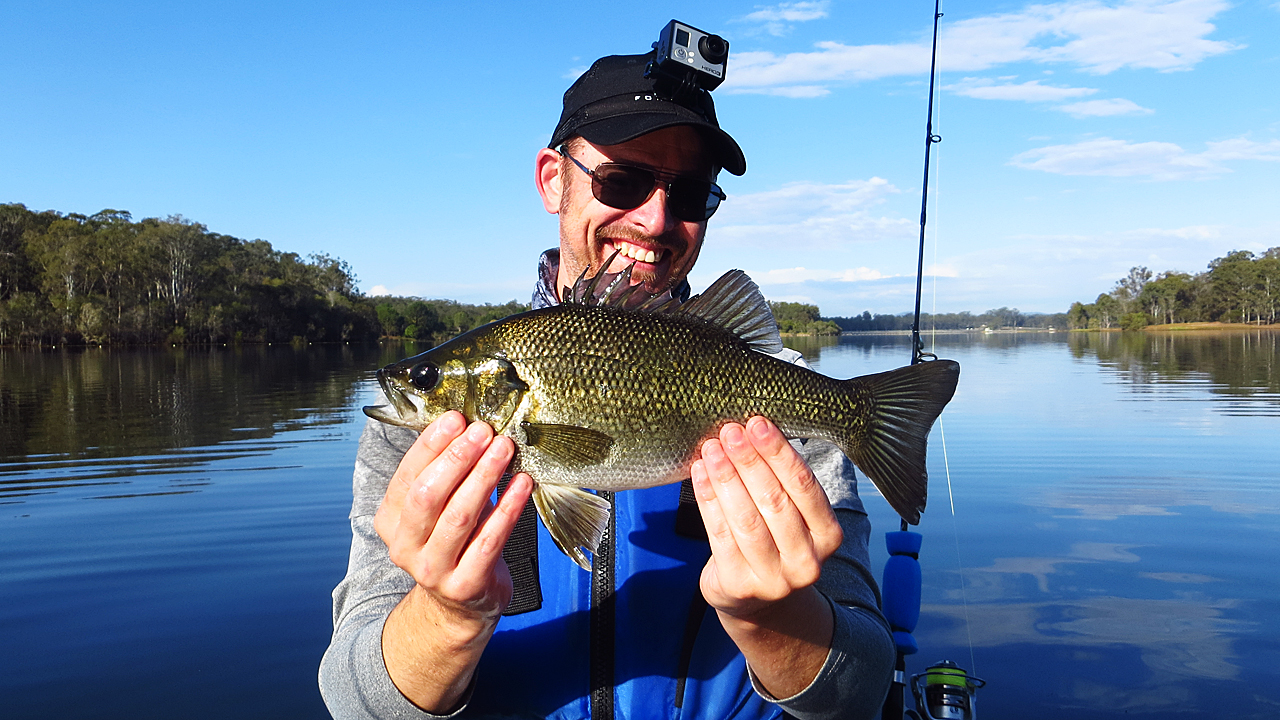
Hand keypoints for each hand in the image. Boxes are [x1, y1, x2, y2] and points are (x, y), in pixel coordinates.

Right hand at [375, 410, 532, 628]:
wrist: (459, 603)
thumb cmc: (453, 541)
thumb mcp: (437, 509)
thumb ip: (443, 473)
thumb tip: (467, 425)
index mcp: (391, 520)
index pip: (407, 475)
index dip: (432, 445)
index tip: (457, 418)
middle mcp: (405, 546)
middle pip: (428, 495)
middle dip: (457, 458)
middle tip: (484, 431)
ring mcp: (433, 569)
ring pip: (459, 515)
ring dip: (485, 476)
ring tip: (505, 448)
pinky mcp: (465, 584)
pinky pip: (490, 540)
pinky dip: (509, 508)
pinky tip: (523, 484)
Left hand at [691, 416, 843, 619]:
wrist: (758, 603)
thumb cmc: (774, 542)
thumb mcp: (793, 517)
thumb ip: (782, 482)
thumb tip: (754, 429)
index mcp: (828, 536)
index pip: (805, 487)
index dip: (780, 453)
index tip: (759, 424)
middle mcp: (806, 561)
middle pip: (775, 501)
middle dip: (750, 461)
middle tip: (730, 431)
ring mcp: (773, 579)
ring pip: (746, 518)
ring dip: (726, 477)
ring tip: (711, 447)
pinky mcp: (739, 585)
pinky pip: (720, 534)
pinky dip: (708, 499)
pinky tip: (699, 473)